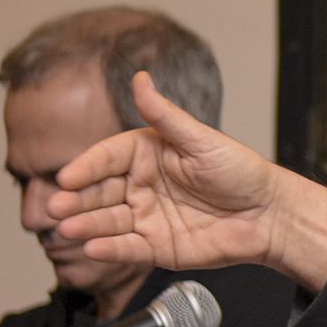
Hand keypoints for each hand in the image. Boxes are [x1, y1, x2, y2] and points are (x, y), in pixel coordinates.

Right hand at [50, 72, 326, 291]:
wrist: (270, 215)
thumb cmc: (242, 172)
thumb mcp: (202, 139)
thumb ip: (165, 115)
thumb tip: (140, 77)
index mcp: (147, 154)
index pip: (106, 158)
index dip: (86, 167)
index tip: (67, 176)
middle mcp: (141, 185)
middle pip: (99, 191)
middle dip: (76, 200)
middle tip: (57, 207)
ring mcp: (147, 216)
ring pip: (107, 221)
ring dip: (86, 225)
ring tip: (68, 229)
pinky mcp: (157, 246)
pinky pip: (128, 247)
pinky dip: (110, 248)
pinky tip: (93, 247)